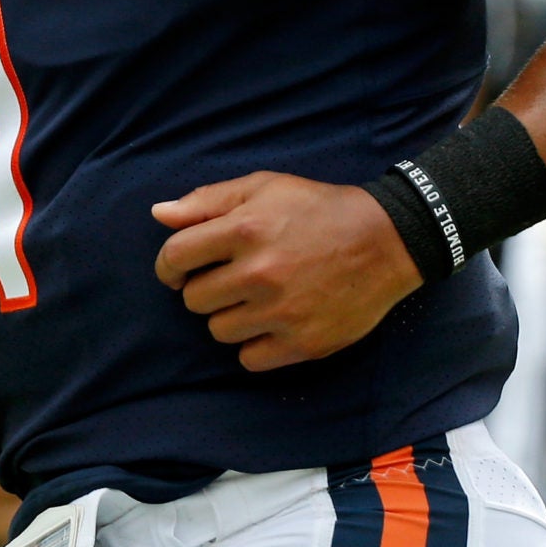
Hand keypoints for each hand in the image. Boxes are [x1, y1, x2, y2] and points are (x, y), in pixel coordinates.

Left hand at [152, 172, 423, 371]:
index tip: (179, 271)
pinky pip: (249, 359)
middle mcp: (260, 273)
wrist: (386, 240)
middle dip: (203, 290)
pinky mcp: (303, 343)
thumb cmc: (318, 209)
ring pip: (218, 331)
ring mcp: (282, 312)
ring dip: (228, 317)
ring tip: (254, 300)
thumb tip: (159, 214)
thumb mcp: (263, 188)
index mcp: (245, 229)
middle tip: (229, 281)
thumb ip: (207, 201)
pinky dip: (254, 345)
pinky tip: (271, 324)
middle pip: (193, 300)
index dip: (169, 266)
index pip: (174, 257)